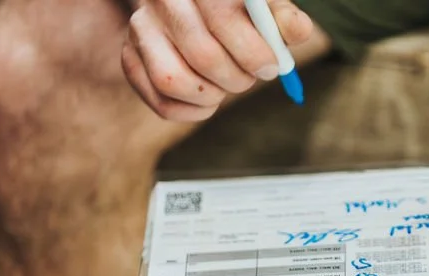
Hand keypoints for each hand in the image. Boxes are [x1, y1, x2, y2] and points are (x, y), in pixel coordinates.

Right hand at [121, 0, 312, 120]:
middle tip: (249, 78)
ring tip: (226, 88)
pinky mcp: (130, 57)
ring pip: (172, 81)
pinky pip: (159, 101)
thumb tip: (298, 31)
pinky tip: (208, 99)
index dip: (255, 53)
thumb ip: (282, 17)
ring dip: (211, 96)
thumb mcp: (264, 3)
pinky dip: (191, 112)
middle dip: (238, 78)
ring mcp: (141, 28)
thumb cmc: (238, 7)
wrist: (192, 4)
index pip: (224, 21)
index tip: (271, 67)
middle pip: (202, 55)